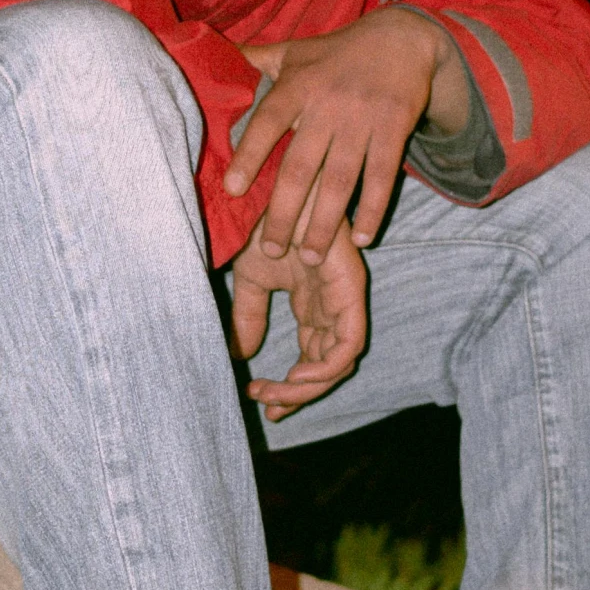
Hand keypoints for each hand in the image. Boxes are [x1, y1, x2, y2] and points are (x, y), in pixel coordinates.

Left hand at [223, 6, 465, 265]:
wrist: (401, 39)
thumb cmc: (334, 53)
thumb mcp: (293, 52)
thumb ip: (253, 62)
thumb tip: (207, 56)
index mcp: (297, 86)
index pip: (266, 123)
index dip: (249, 156)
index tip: (232, 191)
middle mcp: (327, 105)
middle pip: (302, 167)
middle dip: (285, 212)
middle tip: (271, 250)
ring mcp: (362, 120)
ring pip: (340, 180)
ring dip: (325, 222)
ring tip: (310, 256)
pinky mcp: (394, 129)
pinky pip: (383, 177)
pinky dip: (373, 210)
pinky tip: (361, 239)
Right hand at [230, 205, 367, 421]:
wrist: (272, 187)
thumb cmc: (265, 221)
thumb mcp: (251, 279)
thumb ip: (249, 316)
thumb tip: (240, 355)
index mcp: (312, 304)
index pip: (311, 358)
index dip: (290, 386)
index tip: (261, 399)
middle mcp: (331, 305)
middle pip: (326, 366)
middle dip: (298, 394)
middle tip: (266, 403)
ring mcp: (343, 298)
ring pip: (339, 362)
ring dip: (308, 386)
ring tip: (274, 392)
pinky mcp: (350, 289)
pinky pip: (348, 342)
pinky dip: (326, 366)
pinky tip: (295, 373)